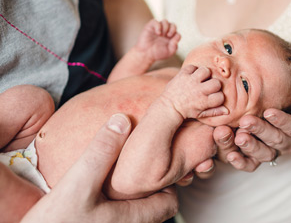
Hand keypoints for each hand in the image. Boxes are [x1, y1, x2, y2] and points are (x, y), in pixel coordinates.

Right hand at [21, 114, 176, 222]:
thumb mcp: (77, 183)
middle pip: (154, 208)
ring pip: (134, 214)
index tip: (151, 163)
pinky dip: (114, 206)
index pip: (170, 201)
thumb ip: (101, 152)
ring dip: (130, 197)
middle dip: (148, 187)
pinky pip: (116, 218)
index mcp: (134, 219)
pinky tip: (96, 194)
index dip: (166, 181)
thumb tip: (123, 120)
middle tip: (136, 167)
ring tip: (117, 177)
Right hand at [134, 19, 180, 61]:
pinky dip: (158, 26)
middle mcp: (165, 32)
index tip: (172, 42)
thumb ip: (174, 47)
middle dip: (173, 29)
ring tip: (161, 35)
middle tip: (168, 36)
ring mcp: (158, 29)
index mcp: (171, 38)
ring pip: (165, 21)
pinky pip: (155, 21)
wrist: (145, 54)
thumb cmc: (157, 53)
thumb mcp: (168, 52)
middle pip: (173, 25)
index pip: (177, 33)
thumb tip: (176, 39)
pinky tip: (158, 33)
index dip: (176, 36)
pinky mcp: (150, 27)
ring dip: (165, 27)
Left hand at [161, 65, 226, 118]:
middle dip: (215, 84)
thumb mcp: (200, 114)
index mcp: (203, 102)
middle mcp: (198, 91)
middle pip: (216, 83)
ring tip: (202, 78)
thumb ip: (215, 112)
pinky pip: (192, 66)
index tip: (214, 97)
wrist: (169, 106)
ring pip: (205, 71)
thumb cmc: (186, 111)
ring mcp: (190, 81)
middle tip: (209, 87)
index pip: (220, 97)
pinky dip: (193, 70)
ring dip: (205, 74)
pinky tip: (192, 75)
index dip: (219, 97)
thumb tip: (227, 111)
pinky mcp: (182, 75)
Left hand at [201, 85, 290, 173]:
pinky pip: (250, 165)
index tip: (269, 111)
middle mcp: (288, 144)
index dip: (282, 121)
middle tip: (246, 121)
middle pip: (275, 140)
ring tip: (236, 136)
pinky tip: (230, 155)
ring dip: (248, 146)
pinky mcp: (258, 160)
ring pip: (262, 154)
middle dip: (260, 131)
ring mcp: (273, 153)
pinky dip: (240, 162)